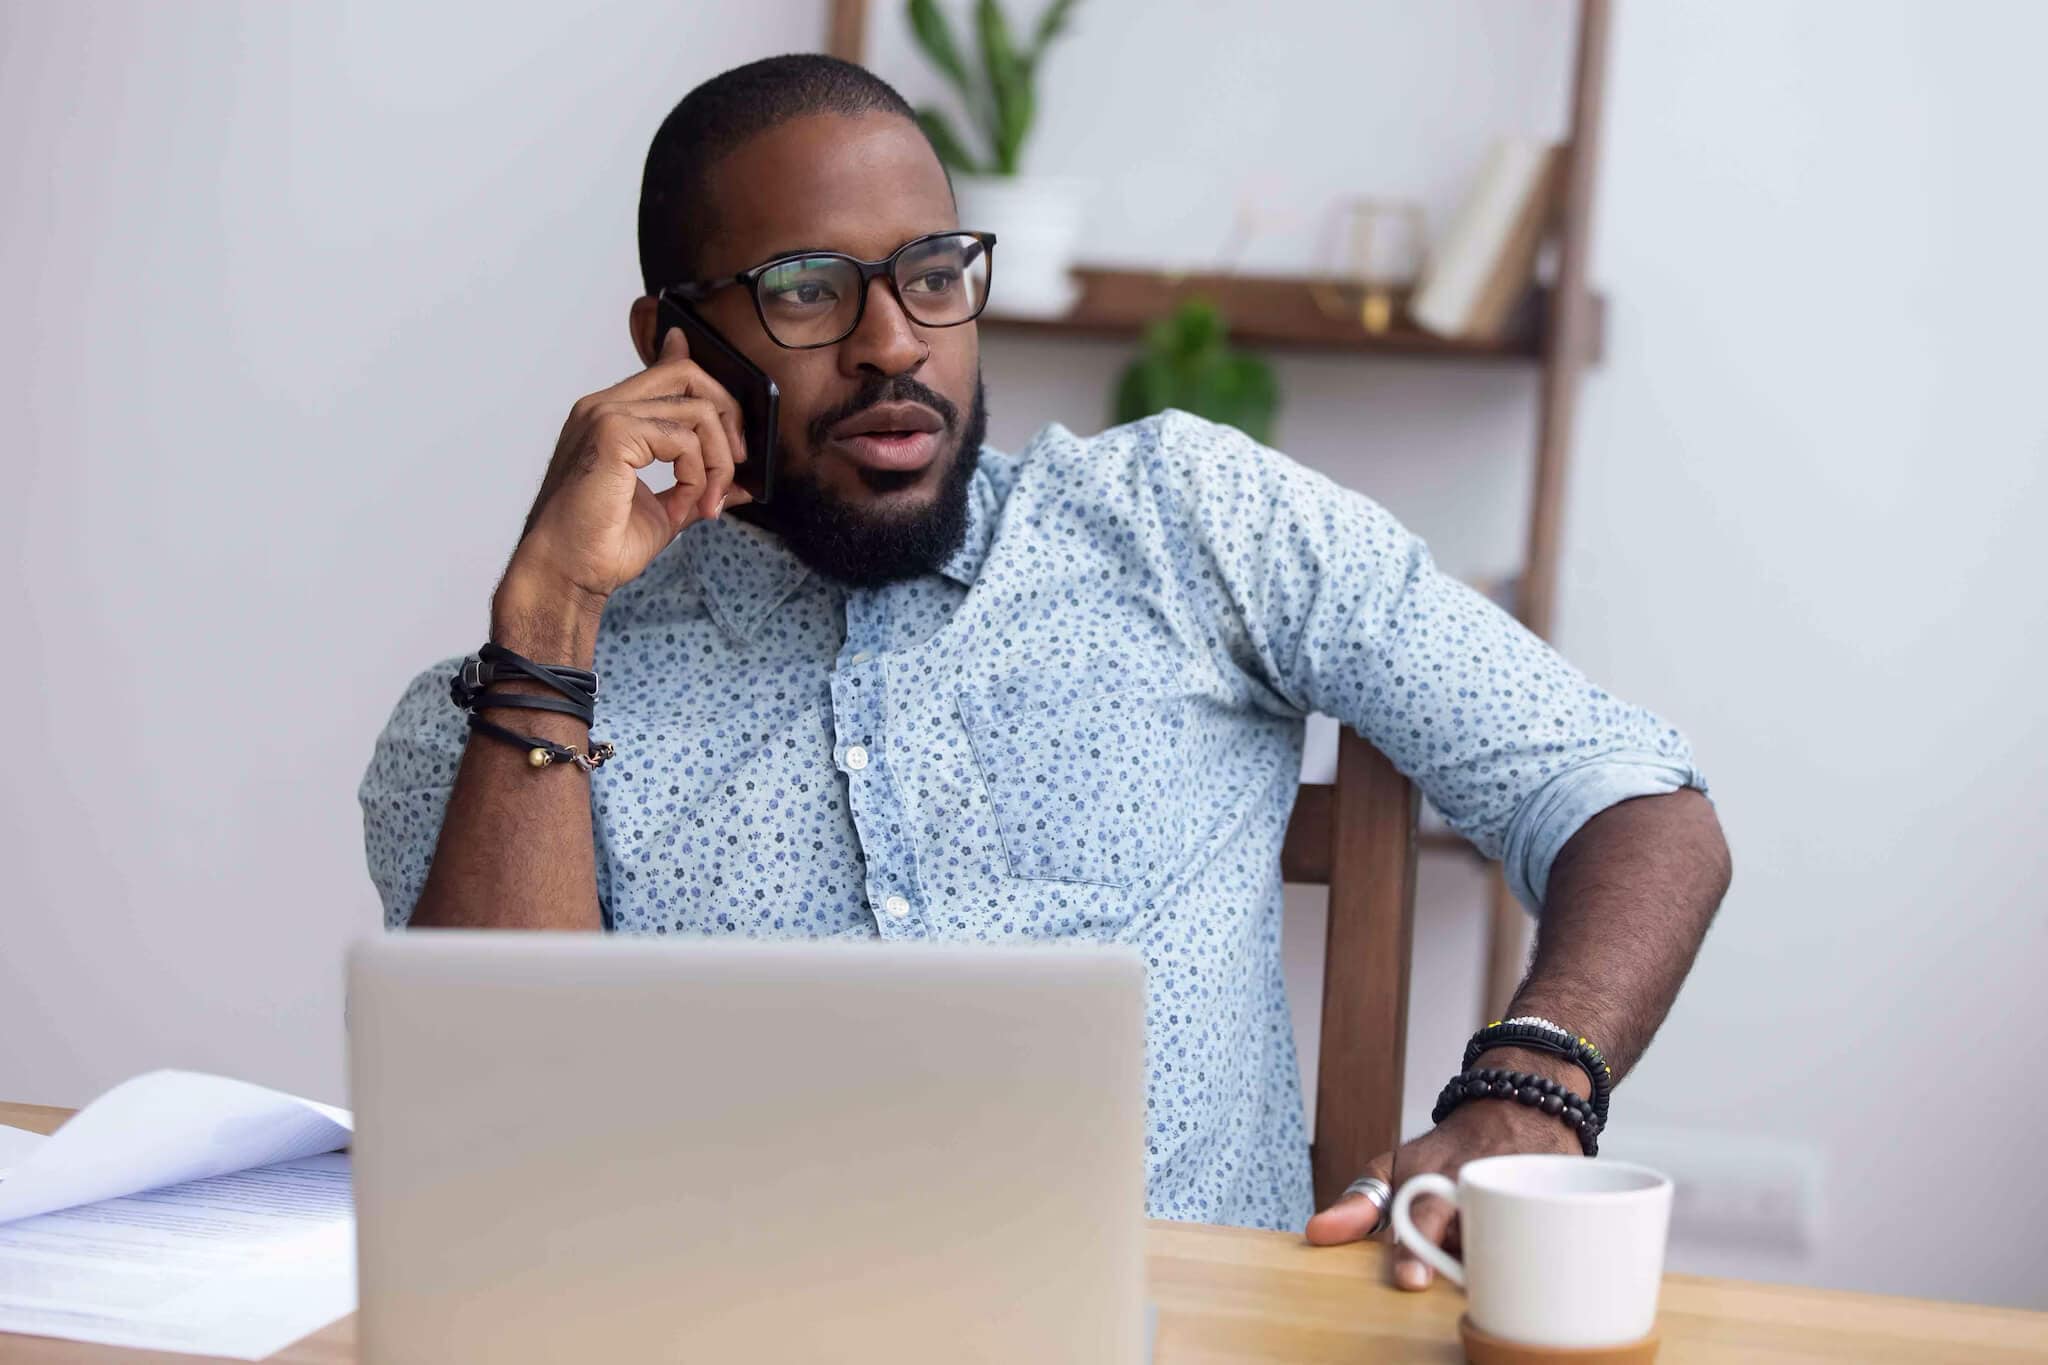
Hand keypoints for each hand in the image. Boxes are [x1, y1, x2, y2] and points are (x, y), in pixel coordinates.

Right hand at [505, 326, 753, 619]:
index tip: (736, 434)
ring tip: (709, 503)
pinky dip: (698, 476)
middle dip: (728, 419)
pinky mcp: (613, 433)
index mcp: (610, 417)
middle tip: (738, 465)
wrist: (565, 573)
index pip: (668, 370)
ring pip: (697, 409)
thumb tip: (744, 484)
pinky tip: (685, 506)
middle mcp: (604, 406)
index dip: (711, 385)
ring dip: (718, 461)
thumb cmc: (602, 546)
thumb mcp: (667, 509)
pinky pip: (685, 441)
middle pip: (688, 374)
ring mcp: (606, 415)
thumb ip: (699, 485)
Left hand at [1303, 1083, 1582, 1289]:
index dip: (1416, 1248)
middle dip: (1462, 1254)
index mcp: (1431, 1177)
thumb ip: (1359, 1204)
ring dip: (1498, 1250)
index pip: (1422, 1217)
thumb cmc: (1448, 1150)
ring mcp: (1520, 1192)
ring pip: (1505, 1246)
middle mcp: (1475, 1182)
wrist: (1518, 1105)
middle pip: (1466, 1245)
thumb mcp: (1396, 1167)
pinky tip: (1531, 1235)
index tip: (1410, 1279)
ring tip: (1493, 1226)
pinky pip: (1546, 1241)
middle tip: (1460, 1251)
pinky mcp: (1559, 1200)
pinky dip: (1538, 1246)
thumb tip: (1316, 1234)